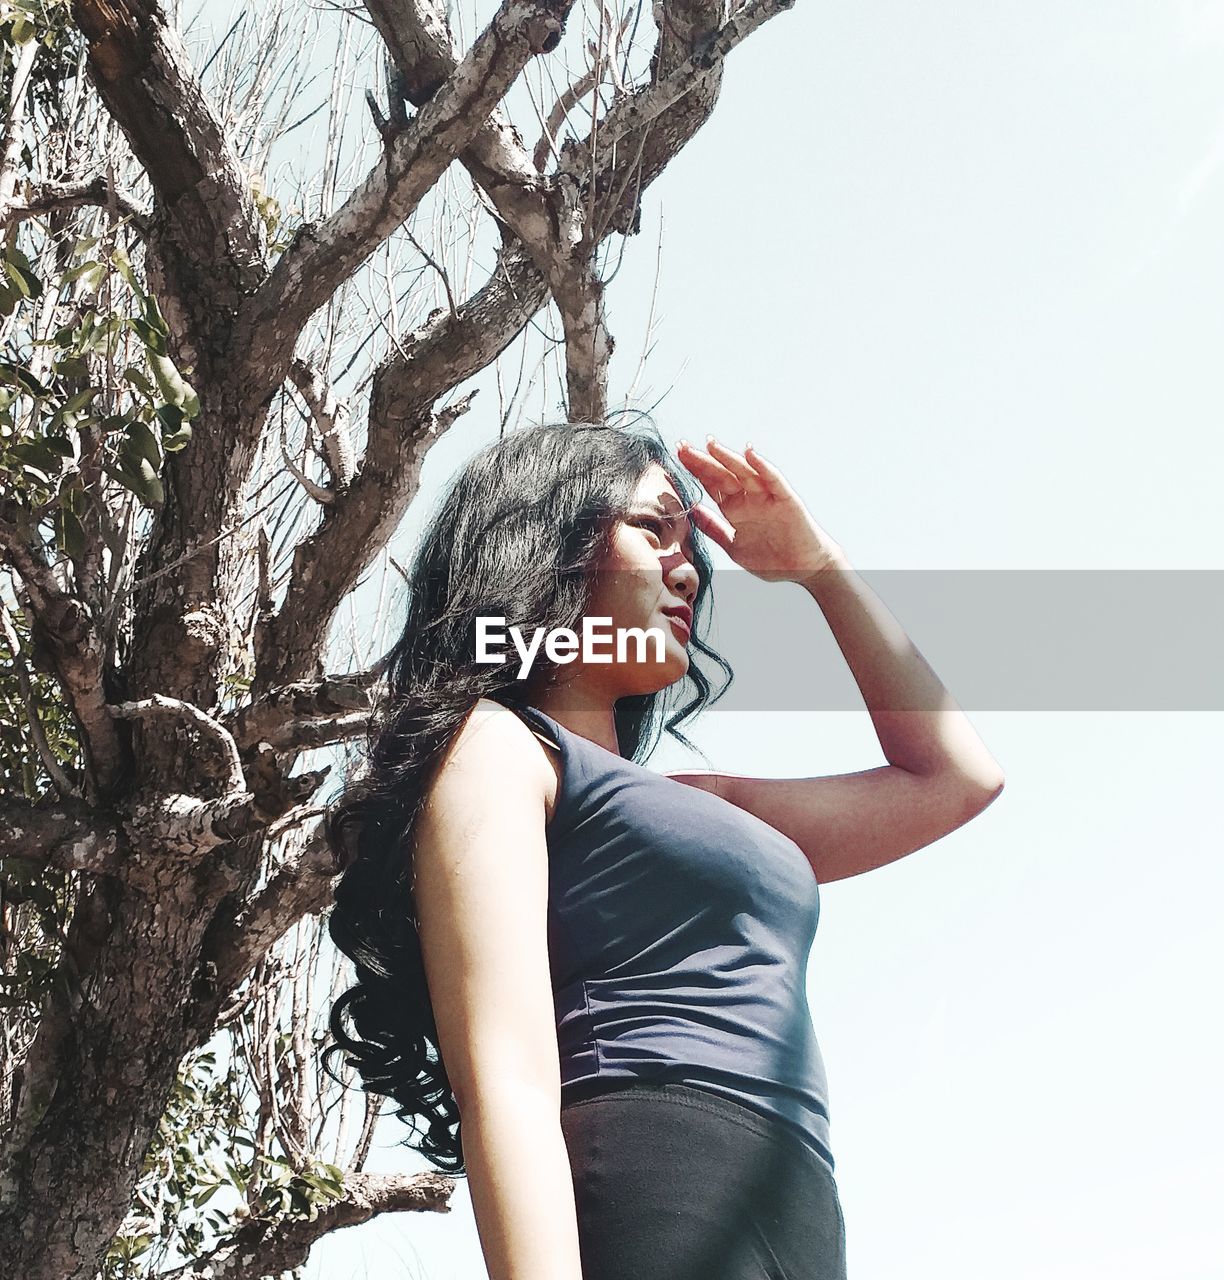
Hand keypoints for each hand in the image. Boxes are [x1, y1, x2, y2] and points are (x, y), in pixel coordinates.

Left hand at [675, 436, 845, 585]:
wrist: (805, 570)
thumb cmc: (772, 560)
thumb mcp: (734, 546)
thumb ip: (714, 529)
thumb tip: (692, 511)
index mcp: (736, 510)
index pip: (712, 486)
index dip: (695, 471)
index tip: (677, 457)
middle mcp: (750, 500)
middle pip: (722, 476)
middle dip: (703, 461)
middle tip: (682, 447)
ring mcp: (768, 498)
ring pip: (744, 474)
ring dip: (728, 458)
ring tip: (710, 445)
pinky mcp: (786, 501)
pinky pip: (773, 481)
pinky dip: (762, 467)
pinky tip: (749, 454)